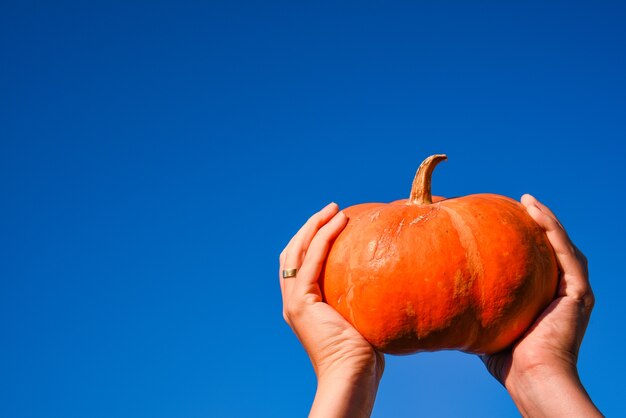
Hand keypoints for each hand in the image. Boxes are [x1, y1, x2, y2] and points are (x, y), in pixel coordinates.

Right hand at [279, 203, 383, 417]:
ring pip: (298, 252)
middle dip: (310, 226)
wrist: (352, 377)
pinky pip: (311, 262)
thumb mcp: (360, 317)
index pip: (300, 262)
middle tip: (332, 208)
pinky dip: (321, 239)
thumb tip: (386, 277)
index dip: (311, 238)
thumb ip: (361, 297)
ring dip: (314, 226)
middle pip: (293, 252)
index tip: (332, 221)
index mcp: (303, 304)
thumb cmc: (363, 355)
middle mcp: (293, 300)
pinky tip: (338, 224)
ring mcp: (294, 302)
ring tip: (334, 209)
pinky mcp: (301, 303)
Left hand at [481, 194, 600, 416]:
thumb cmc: (505, 358)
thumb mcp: (487, 323)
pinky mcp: (579, 292)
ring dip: (546, 220)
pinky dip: (552, 229)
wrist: (529, 376)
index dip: (527, 239)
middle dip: (538, 224)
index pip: (539, 261)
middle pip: (553, 248)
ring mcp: (574, 291)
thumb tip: (443, 293)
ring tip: (526, 201)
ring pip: (562, 245)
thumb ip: (476, 305)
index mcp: (546, 298)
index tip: (506, 220)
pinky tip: (535, 211)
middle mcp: (563, 291)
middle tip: (518, 203)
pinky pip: (566, 253)